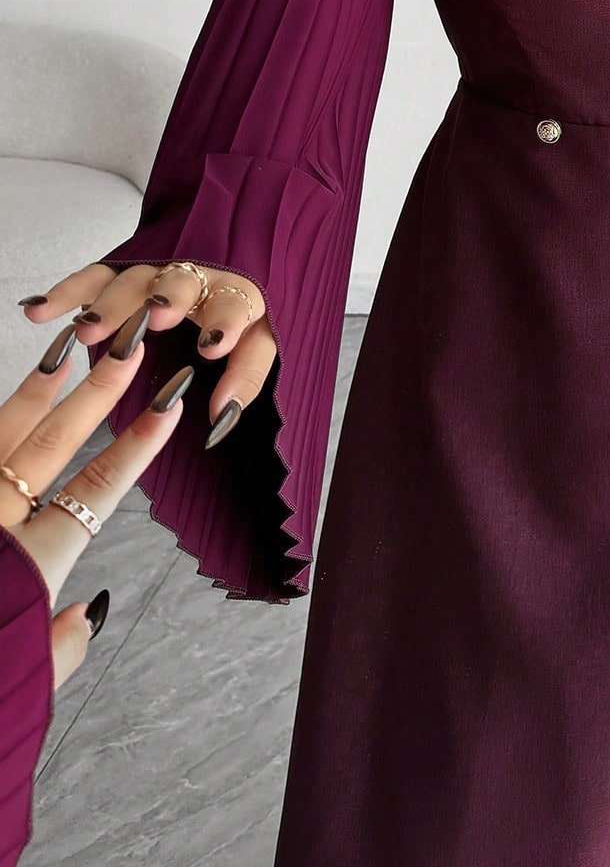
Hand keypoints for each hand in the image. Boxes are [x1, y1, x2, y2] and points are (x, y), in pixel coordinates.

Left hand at [0, 323, 190, 687]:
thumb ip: (58, 650)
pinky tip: (9, 409)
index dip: (137, 444)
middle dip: (99, 391)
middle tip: (130, 347)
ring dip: (36, 392)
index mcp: (29, 566)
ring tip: (65, 351)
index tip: (170, 404)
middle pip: (54, 444)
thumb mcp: (21, 686)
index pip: (97, 490)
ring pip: (3, 438)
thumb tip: (82, 616)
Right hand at [20, 258, 274, 451]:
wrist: (235, 258)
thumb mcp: (258, 344)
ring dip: (110, 302)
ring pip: (133, 280)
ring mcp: (157, 271)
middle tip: (152, 318)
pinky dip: (67, 291)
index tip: (213, 345)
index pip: (234, 304)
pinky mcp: (125, 270)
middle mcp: (196, 275)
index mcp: (236, 291)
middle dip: (166, 298)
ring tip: (88, 329)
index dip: (226, 322)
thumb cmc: (243, 312)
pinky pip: (95, 276)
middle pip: (180, 283)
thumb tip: (222, 418)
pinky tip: (41, 310)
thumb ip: (245, 377)